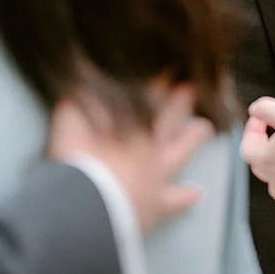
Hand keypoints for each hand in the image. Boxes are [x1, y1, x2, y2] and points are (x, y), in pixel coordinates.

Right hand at [48, 83, 213, 230]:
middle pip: (169, 118)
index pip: (148, 97)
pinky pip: (174, 200)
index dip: (158, 83)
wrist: (89, 203)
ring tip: (205, 128)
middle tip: (191, 88)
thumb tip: (78, 88)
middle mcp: (148, 144)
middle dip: (180, 102)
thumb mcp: (69, 119)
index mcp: (130, 123)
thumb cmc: (79, 158)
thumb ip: (77, 102)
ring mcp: (156, 173)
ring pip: (181, 152)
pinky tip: (196, 193)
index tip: (168, 70)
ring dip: (192, 139)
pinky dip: (184, 197)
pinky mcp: (155, 203)